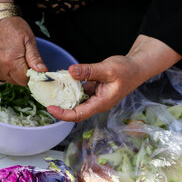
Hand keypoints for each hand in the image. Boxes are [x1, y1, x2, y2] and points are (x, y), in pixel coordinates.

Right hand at [0, 16, 46, 84]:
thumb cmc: (13, 26)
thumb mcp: (29, 40)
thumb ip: (35, 58)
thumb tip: (43, 72)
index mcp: (11, 62)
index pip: (25, 81)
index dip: (32, 77)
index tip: (35, 68)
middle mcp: (0, 68)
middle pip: (16, 82)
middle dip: (23, 76)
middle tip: (26, 62)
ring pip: (8, 80)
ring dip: (14, 74)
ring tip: (16, 59)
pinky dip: (6, 71)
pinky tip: (8, 60)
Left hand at [47, 35, 181, 121]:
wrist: (137, 66)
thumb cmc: (127, 70)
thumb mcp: (107, 68)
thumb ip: (88, 71)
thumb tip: (70, 71)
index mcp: (101, 103)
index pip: (79, 114)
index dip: (63, 114)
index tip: (50, 108)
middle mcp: (97, 103)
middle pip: (74, 110)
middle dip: (60, 106)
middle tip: (44, 98)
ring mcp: (95, 97)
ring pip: (76, 100)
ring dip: (64, 96)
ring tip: (50, 89)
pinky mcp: (93, 90)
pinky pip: (79, 91)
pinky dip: (70, 86)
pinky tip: (62, 79)